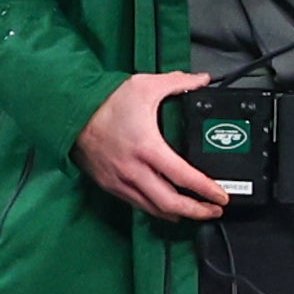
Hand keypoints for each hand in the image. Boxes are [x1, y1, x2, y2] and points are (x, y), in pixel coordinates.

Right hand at [73, 72, 227, 221]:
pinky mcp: (110, 185)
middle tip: (214, 210)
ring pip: (154, 208)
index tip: (222, 195)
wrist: (70, 114)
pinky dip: (156, 209)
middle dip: (197, 210)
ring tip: (196, 212)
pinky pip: (137, 204)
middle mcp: (134, 169)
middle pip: (170, 202)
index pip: (183, 176)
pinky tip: (167, 208)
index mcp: (147, 147)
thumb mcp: (144, 86)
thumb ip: (177, 82)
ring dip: (178, 213)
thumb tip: (202, 80)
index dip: (207, 190)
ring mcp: (120, 180)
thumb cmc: (105, 102)